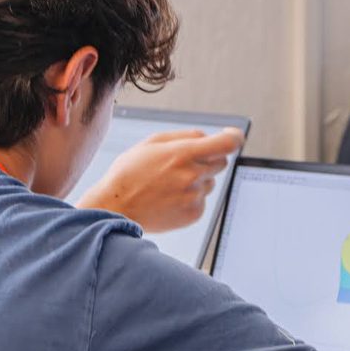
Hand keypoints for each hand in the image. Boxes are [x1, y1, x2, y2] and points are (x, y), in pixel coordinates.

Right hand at [77, 127, 243, 231]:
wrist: (115, 208)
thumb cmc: (129, 173)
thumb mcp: (151, 143)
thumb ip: (184, 136)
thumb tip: (206, 137)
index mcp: (183, 154)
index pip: (227, 144)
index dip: (234, 137)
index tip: (231, 136)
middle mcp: (192, 176)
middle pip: (220, 162)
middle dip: (207, 159)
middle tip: (181, 164)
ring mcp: (194, 197)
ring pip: (209, 182)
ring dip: (197, 179)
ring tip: (168, 184)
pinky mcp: (193, 214)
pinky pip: (201, 199)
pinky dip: (190, 197)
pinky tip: (168, 198)